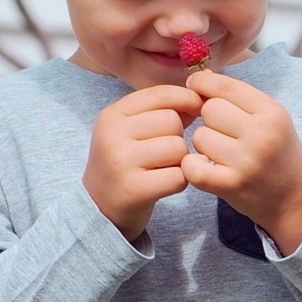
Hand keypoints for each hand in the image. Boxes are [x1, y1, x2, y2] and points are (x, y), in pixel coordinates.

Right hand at [83, 85, 202, 241]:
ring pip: (178, 148)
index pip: (160, 94)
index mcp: (112, 115)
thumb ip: (163, 110)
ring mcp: (121, 162)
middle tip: (163, 152)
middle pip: (172, 121)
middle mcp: (113, 135)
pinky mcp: (134, 189)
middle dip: (177, 136)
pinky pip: (179, 176)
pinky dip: (180, 181)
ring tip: (163, 168)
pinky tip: (165, 183)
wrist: (99, 207)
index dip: (186, 98)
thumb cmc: (125, 162)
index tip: (196, 108)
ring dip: (180, 160)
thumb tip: (201, 96)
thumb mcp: (132, 130)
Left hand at [181, 71, 301, 255]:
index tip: (196, 88)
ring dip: (203, 144)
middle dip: (208, 118)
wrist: (294, 197)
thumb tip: (199, 78)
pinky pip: (194, 167)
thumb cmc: (277, 151)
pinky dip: (193, 166)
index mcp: (272, 112)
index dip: (204, 84)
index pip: (226, 86)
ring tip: (220, 152)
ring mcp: (246, 161)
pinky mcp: (232, 185)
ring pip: (200, 136)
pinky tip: (204, 166)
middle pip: (209, 109)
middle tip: (220, 131)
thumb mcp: (271, 117)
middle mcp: (261, 134)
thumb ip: (239, 97)